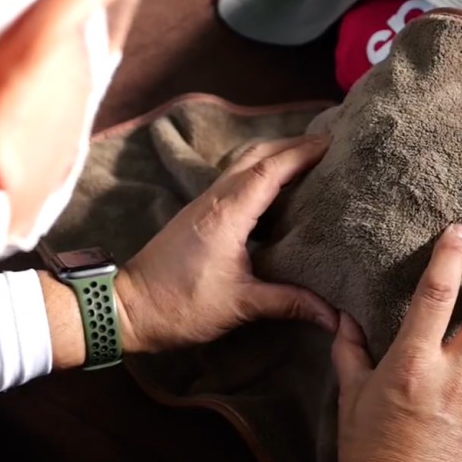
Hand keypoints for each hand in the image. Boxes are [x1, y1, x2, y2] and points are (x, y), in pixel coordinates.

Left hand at [115, 135, 338, 353]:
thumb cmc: (180, 306)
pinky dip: (260, 172)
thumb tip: (334, 317)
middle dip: (293, 145)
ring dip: (276, 154)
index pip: (270, 170)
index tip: (333, 144)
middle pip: (257, 155)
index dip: (303, 153)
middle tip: (329, 144)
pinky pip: (235, 178)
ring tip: (310, 158)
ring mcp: (204, 203)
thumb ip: (289, 303)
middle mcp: (214, 199)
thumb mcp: (241, 306)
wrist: (126, 308)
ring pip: (243, 163)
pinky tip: (278, 187)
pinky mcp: (199, 213)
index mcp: (227, 214)